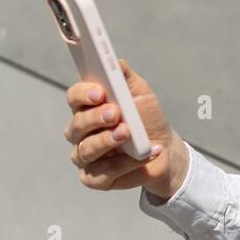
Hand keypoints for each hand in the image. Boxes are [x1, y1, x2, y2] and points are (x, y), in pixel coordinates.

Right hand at [63, 58, 189, 198]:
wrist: (165, 149)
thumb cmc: (146, 118)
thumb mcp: (140, 93)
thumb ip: (124, 76)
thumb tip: (113, 61)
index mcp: (87, 107)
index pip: (74, 97)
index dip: (84, 94)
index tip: (101, 92)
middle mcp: (81, 132)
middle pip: (76, 125)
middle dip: (95, 118)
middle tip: (116, 113)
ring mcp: (86, 157)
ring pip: (85, 150)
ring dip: (106, 141)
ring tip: (127, 134)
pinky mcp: (95, 178)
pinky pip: (102, 174)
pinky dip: (125, 165)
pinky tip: (144, 155)